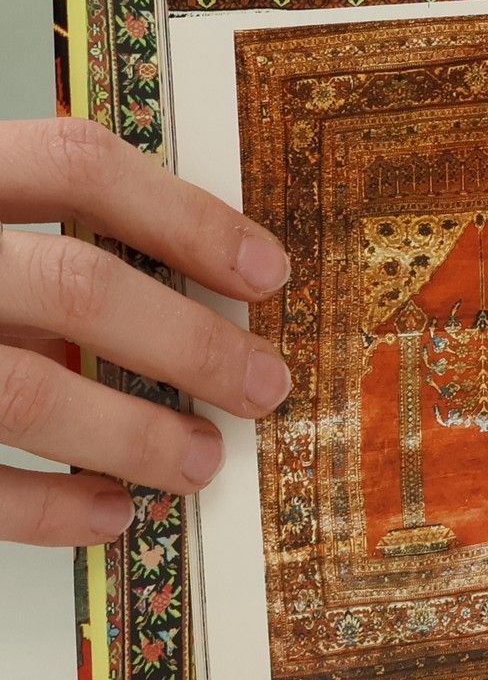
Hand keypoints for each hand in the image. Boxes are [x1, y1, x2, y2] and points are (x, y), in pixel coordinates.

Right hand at [0, 119, 290, 546]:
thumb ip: (29, 242)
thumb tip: (177, 298)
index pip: (77, 164)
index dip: (186, 217)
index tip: (269, 271)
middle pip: (73, 285)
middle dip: (189, 343)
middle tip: (265, 387)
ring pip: (25, 392)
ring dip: (132, 434)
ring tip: (201, 462)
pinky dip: (44, 507)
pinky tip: (109, 515)